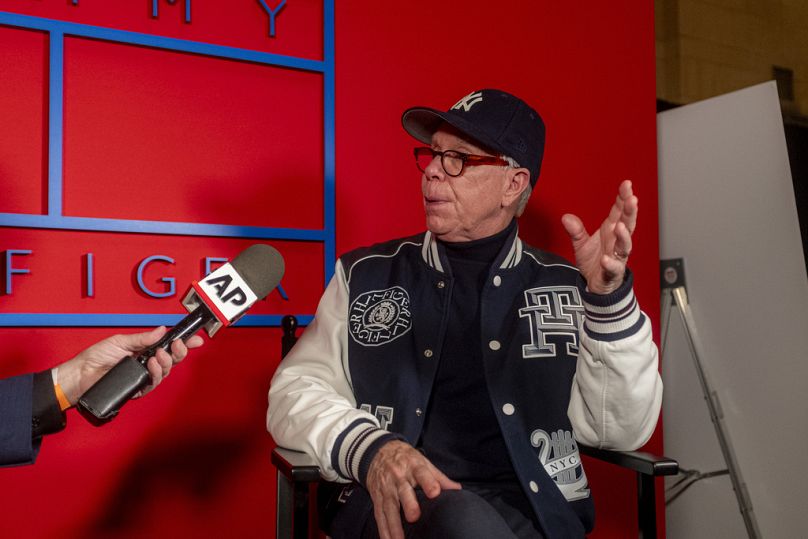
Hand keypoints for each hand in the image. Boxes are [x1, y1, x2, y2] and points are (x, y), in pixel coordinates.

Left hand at [56, 327, 204, 405]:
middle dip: (179, 352)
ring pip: (166, 372)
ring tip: (158, 355)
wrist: (80, 375)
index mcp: (144, 351)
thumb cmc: (95, 358)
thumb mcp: (120, 341)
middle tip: (177, 345)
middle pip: (172, 360)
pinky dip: (155, 373)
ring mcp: (142, 377)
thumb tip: (161, 330)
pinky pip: (153, 383)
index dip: (183, 343)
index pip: (168, 347)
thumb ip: (142, 338)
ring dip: (166, 362)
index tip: (195, 339)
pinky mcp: (137, 389)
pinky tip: (151, 365)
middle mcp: (146, 364)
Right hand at [366, 440, 460, 538]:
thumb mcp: (422, 462)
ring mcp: (386, 487)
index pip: (421, 473)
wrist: (378, 451)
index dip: (428, 482)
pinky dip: (383, 529)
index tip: (435, 492)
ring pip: (389, 506)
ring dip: (393, 525)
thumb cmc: (406, 459)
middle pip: (403, 491)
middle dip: (408, 504)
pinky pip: (379, 514)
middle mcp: (398, 477)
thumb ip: (438, 477)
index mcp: (413, 466)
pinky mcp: (377, 497)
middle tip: (414, 517)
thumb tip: (457, 489)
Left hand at [561, 180, 637, 294]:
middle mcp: (617, 242)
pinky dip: (611, 263)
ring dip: (624, 236)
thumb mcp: (581, 244)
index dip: (624, 198)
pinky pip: (613, 268)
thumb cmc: (595, 262)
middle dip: (630, 212)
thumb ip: (576, 231)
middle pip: (628, 224)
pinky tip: (606, 258)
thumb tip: (566, 217)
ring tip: (619, 226)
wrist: (597, 286)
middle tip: (632, 199)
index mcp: (612, 231)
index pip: (620, 212)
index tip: (626, 185)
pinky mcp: (612, 273)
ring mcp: (617, 257)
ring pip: (625, 245)